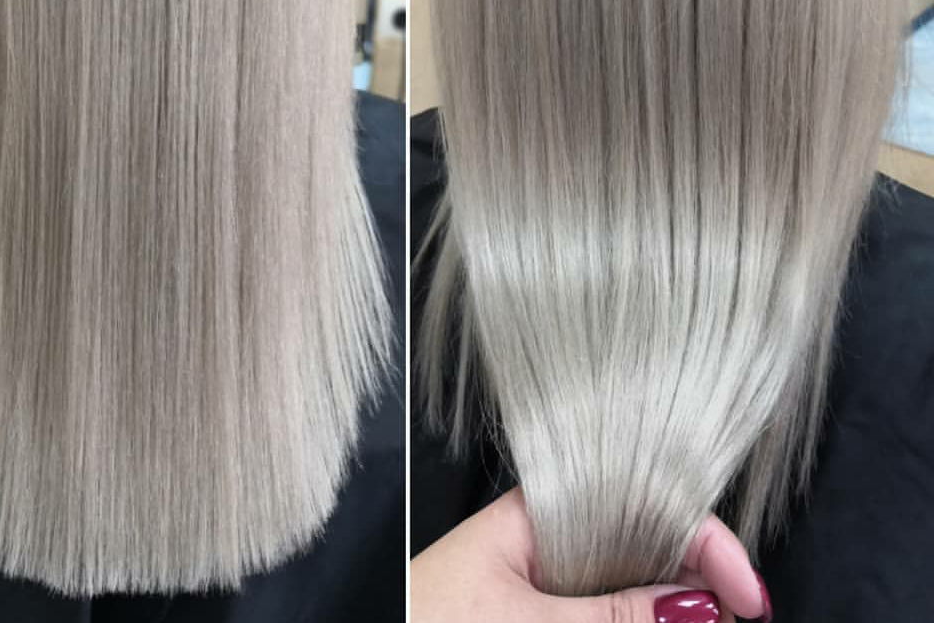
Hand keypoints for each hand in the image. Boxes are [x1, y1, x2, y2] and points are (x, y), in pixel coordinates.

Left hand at [410, 488, 771, 622]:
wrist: (368, 622)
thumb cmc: (422, 617)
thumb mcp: (521, 622)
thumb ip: (609, 615)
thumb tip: (696, 606)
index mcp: (538, 513)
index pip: (639, 504)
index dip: (702, 542)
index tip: (748, 595)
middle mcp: (546, 542)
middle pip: (644, 551)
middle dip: (692, 587)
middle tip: (736, 616)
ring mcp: (544, 582)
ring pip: (627, 588)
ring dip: (665, 609)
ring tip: (707, 616)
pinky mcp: (537, 606)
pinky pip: (599, 606)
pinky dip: (632, 617)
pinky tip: (657, 617)